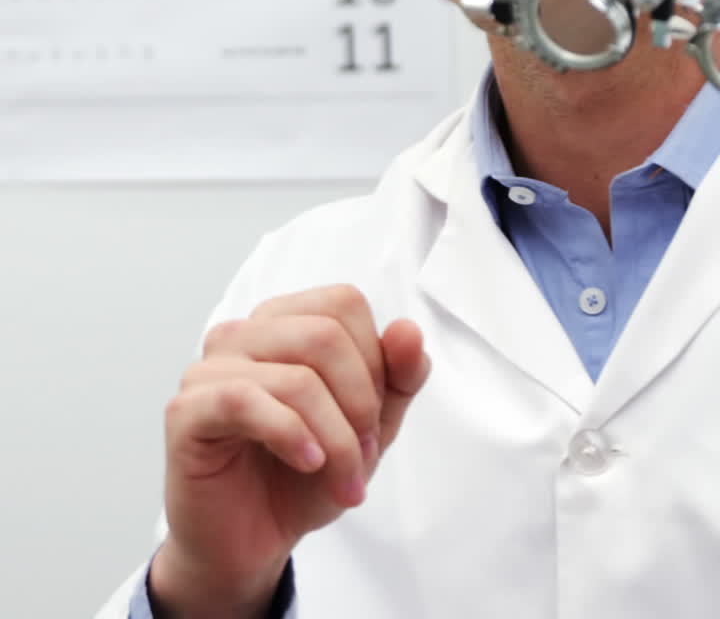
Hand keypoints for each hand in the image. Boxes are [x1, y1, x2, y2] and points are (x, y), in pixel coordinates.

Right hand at [150, 285, 429, 616]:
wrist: (248, 544)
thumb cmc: (300, 477)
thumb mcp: (369, 427)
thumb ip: (397, 377)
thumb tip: (407, 330)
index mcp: (283, 322)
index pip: (344, 303)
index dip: (374, 361)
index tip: (373, 417)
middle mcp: (243, 333)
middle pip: (325, 335)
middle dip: (360, 403)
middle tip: (363, 455)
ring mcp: (209, 368)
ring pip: (296, 377)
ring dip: (335, 438)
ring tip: (342, 479)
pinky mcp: (187, 410)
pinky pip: (244, 401)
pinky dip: (290, 435)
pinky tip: (307, 462)